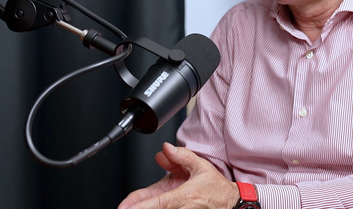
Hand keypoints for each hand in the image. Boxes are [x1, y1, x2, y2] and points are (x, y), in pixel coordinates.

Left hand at [118, 142, 239, 208]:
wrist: (230, 203)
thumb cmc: (215, 187)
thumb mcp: (200, 166)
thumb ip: (182, 156)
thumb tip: (165, 149)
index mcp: (184, 195)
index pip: (158, 202)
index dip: (140, 206)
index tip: (124, 208)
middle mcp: (182, 208)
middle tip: (122, 208)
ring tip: (129, 207)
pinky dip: (156, 208)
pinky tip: (145, 206)